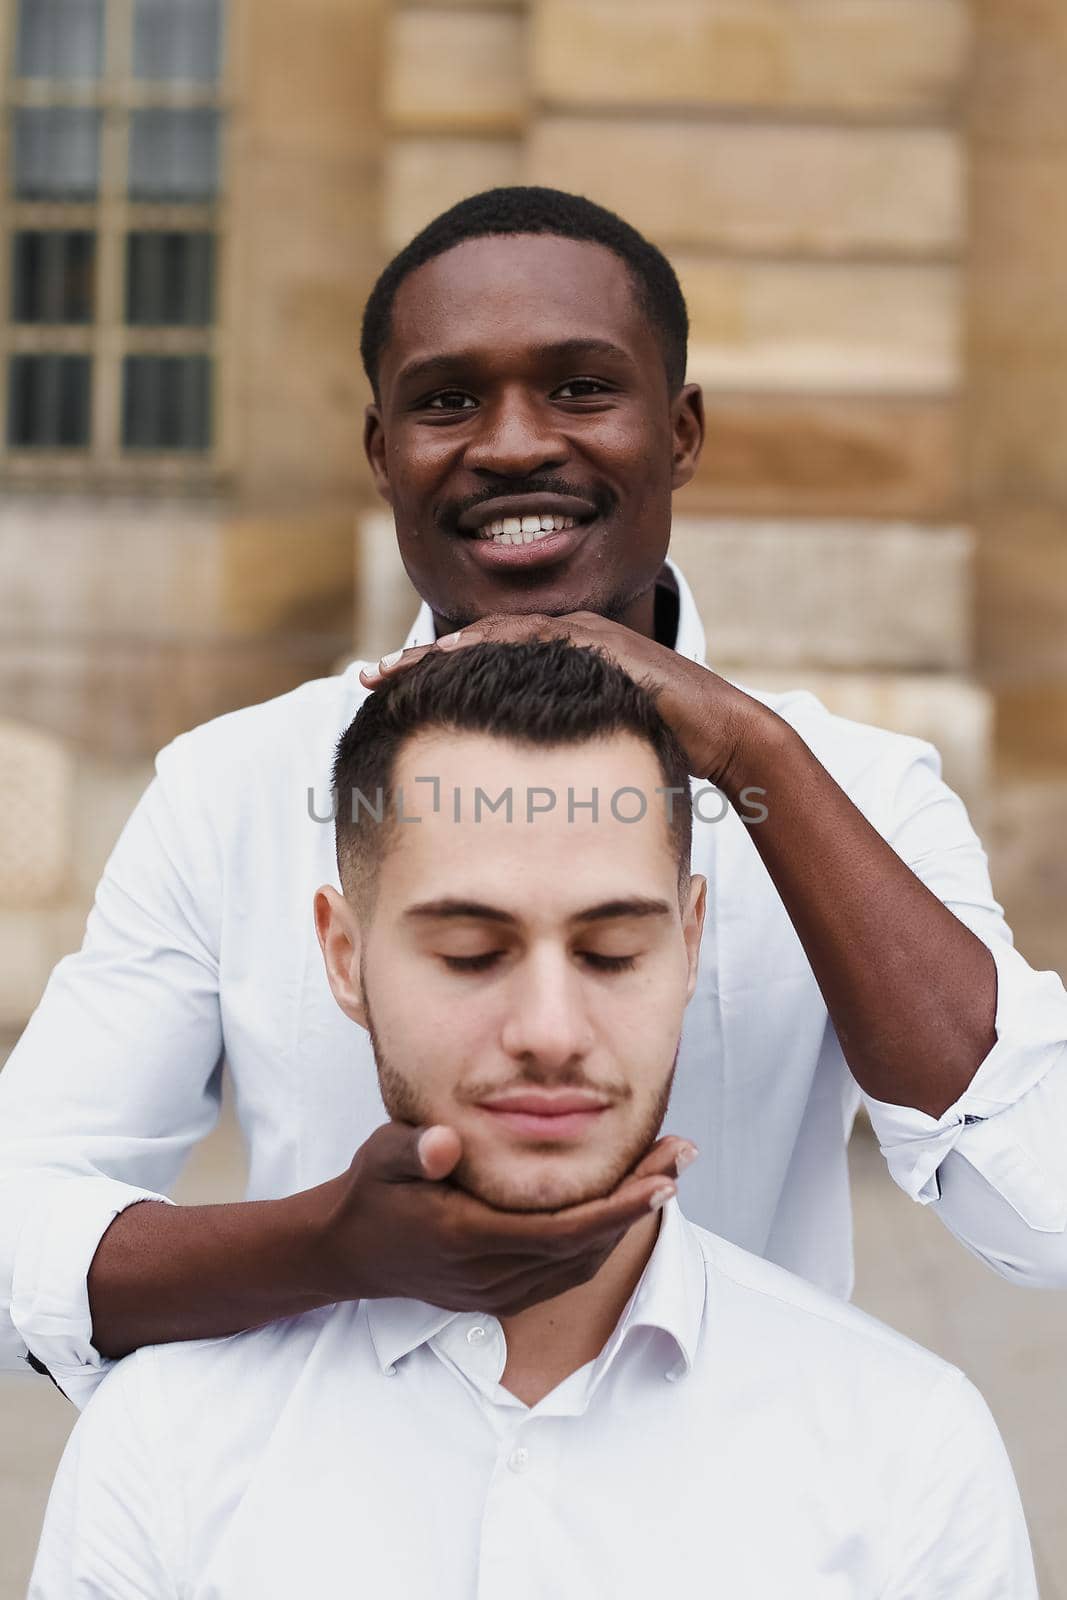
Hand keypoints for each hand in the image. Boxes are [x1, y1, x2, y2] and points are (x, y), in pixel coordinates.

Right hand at [311, 1121, 698, 1315]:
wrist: (349, 1251)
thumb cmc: (372, 1192)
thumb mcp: (381, 1157)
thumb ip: (413, 1150)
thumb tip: (443, 1144)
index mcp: (466, 1238)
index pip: (561, 1231)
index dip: (619, 1207)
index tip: (663, 1177)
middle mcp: (489, 1275)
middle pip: (585, 1245)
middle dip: (640, 1203)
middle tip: (682, 1156)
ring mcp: (497, 1292)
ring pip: (582, 1263)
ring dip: (628, 1220)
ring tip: (664, 1171)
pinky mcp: (502, 1295)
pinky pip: (567, 1272)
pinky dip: (602, 1237)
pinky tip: (623, 1203)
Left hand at [359, 611, 756, 786]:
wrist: (722, 735)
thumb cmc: (662, 750)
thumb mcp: (590, 751)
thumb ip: (550, 755)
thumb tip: (511, 792)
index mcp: (558, 664)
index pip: (480, 663)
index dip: (428, 676)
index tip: (381, 694)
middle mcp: (565, 639)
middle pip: (473, 643)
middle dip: (416, 661)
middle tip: (366, 679)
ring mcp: (583, 635)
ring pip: (492, 636)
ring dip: (437, 652)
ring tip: (391, 672)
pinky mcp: (599, 641)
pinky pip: (531, 639)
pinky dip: (486, 647)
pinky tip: (447, 661)